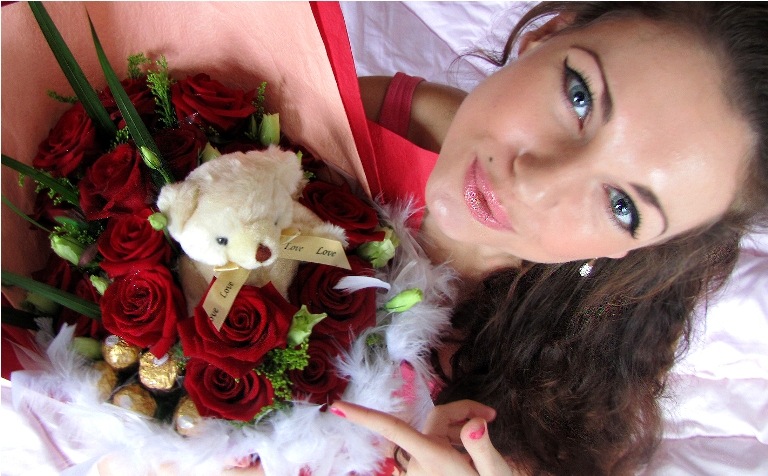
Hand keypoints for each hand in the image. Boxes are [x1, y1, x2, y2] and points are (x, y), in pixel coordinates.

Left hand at [329, 400, 519, 475]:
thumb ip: (482, 447)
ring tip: (482, 440)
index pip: (393, 429)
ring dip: (453, 430)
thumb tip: (473, 423)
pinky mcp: (421, 475)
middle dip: (459, 412)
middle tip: (491, 417)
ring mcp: (418, 471)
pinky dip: (446, 443)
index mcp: (433, 458)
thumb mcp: (496, 474)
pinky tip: (466, 451)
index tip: (336, 407)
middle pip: (432, 421)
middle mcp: (419, 464)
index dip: (363, 416)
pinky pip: (428, 449)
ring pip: (430, 435)